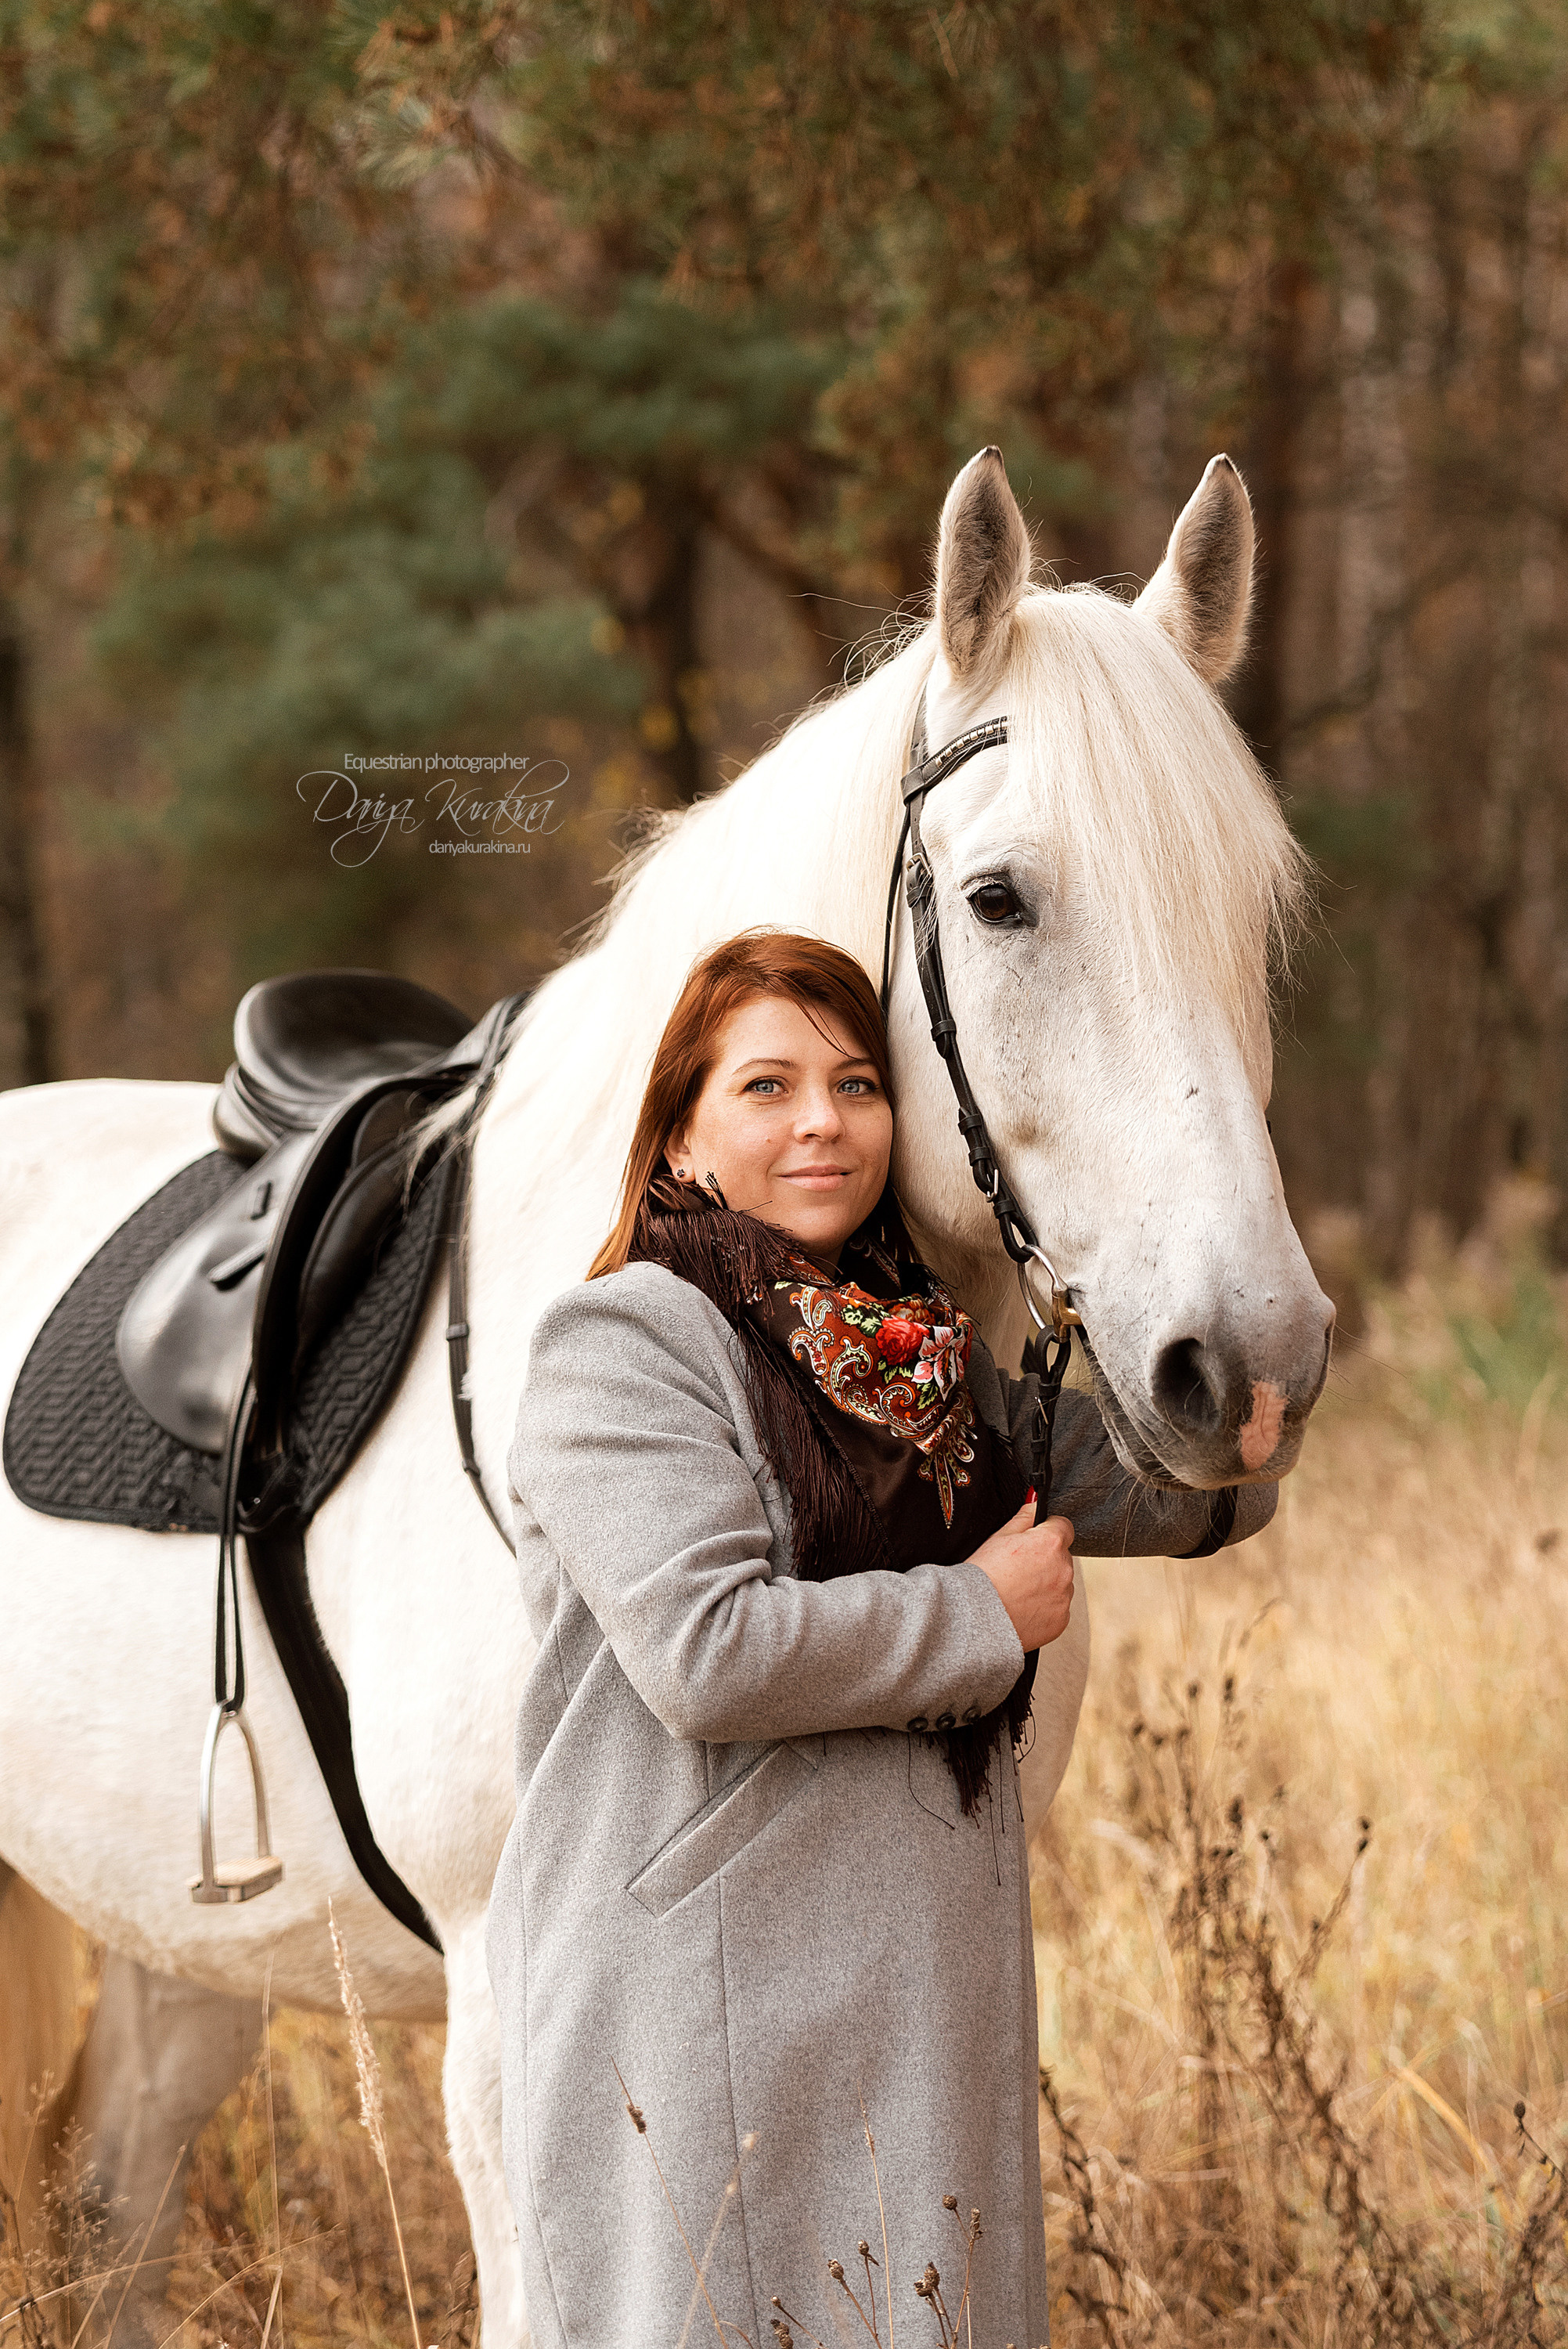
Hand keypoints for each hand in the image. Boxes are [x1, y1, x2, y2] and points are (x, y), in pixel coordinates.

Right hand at [967, 1497, 1074, 1649]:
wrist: (975, 1618)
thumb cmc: (983, 1576)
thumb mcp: (999, 1537)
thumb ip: (1024, 1517)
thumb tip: (1036, 1501)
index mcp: (1051, 1543)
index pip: (1064, 1526)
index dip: (1048, 1530)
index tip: (1035, 1539)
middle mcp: (1064, 1569)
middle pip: (1062, 1557)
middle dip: (1046, 1560)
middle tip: (1019, 1569)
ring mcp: (1064, 1597)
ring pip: (1060, 1583)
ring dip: (1047, 1584)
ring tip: (1017, 1591)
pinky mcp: (1060, 1620)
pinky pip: (1057, 1608)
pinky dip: (1044, 1607)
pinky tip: (1022, 1607)